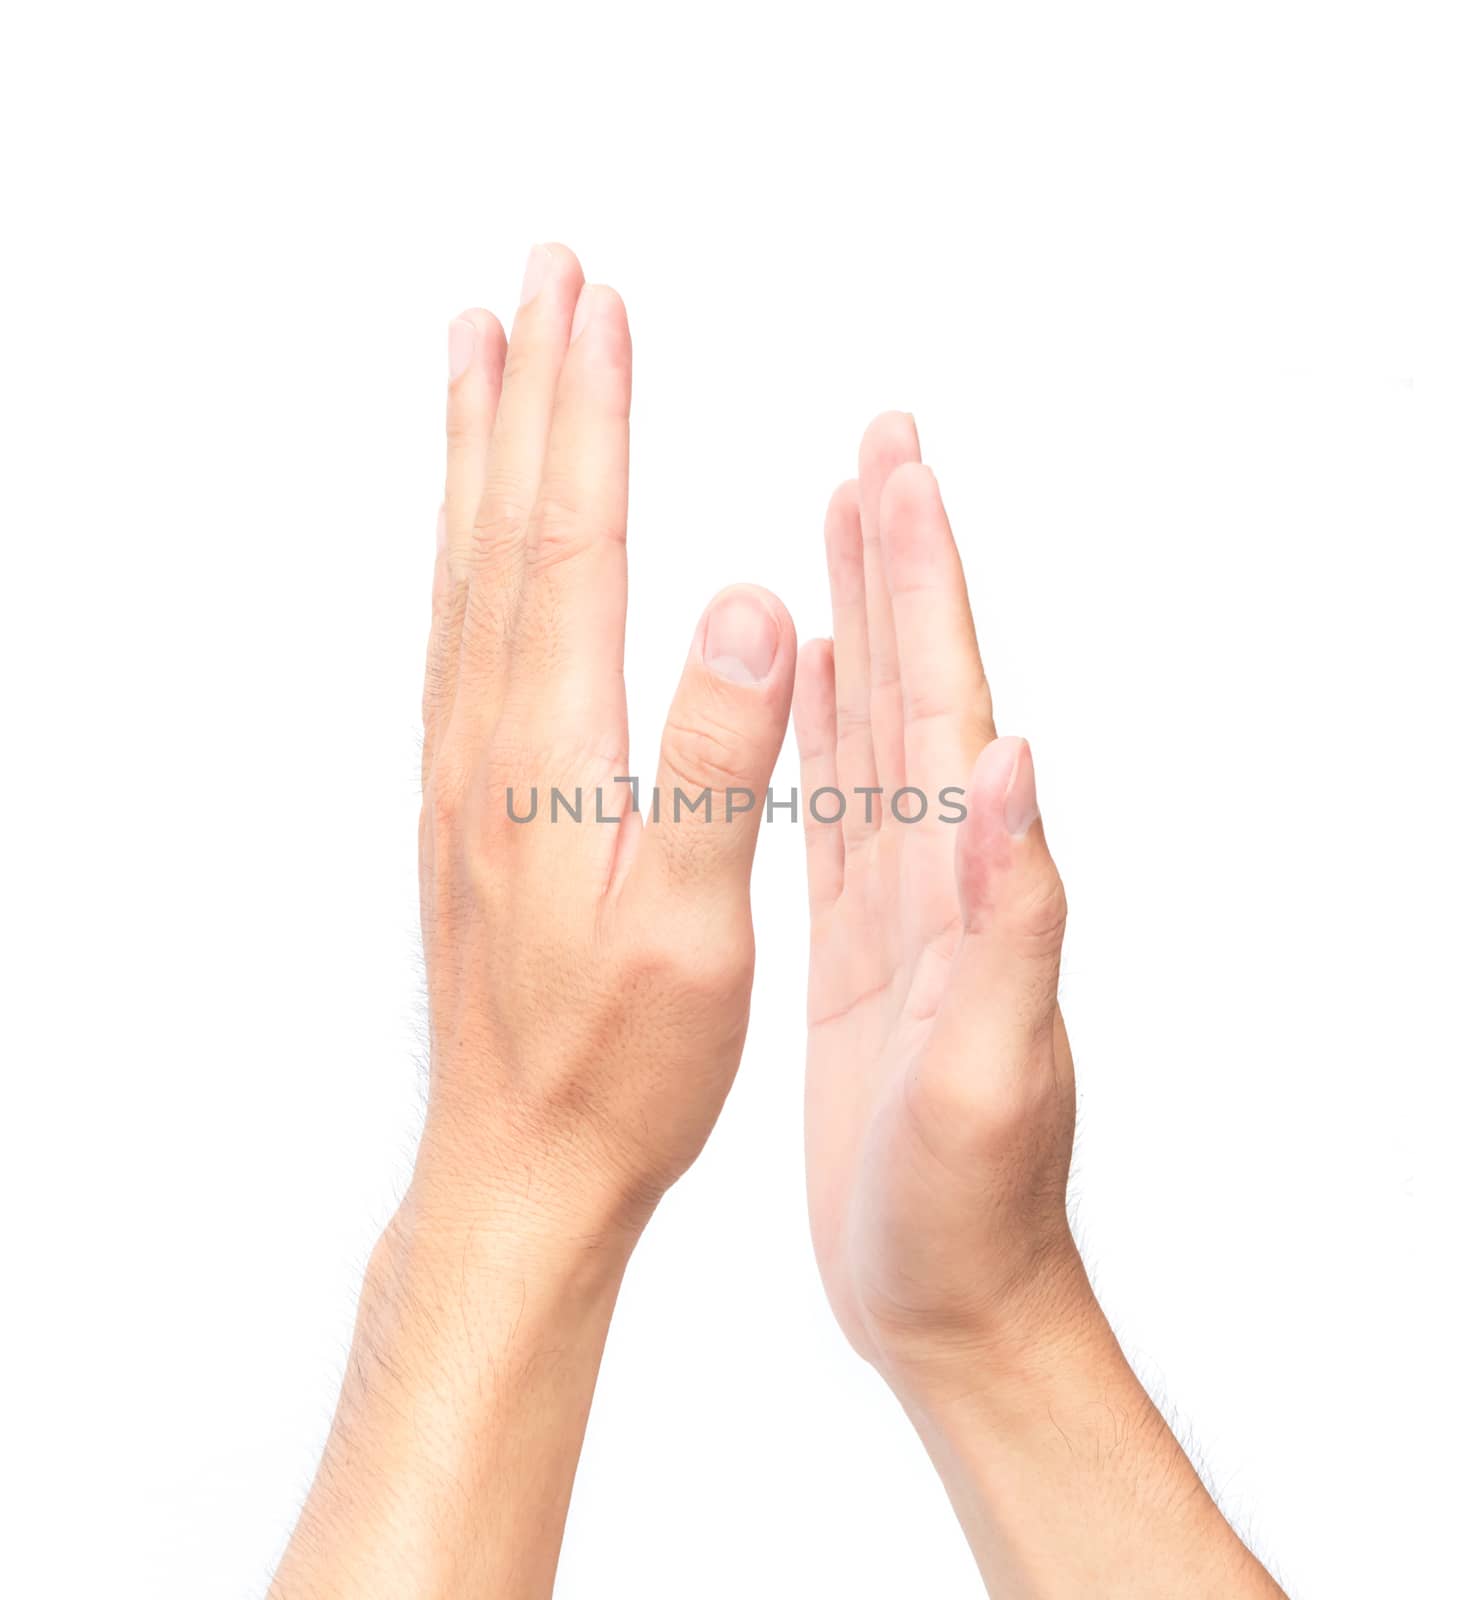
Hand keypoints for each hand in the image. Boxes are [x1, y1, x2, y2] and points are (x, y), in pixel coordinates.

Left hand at [420, 245, 794, 1244]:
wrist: (519, 1159)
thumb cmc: (621, 1062)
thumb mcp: (694, 928)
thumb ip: (719, 762)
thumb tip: (746, 607)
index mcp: (548, 754)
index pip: (572, 543)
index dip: (591, 417)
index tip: (600, 307)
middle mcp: (486, 740)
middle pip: (505, 528)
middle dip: (529, 393)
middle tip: (537, 280)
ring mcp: (462, 768)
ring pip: (466, 572)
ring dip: (479, 455)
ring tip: (482, 358)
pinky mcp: (463, 801)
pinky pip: (455, 635)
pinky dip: (464, 548)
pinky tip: (473, 529)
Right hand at [795, 414, 1081, 1382]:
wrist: (953, 1296)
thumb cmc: (969, 1205)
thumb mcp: (991, 1074)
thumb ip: (1013, 921)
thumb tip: (1020, 763)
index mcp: (966, 884)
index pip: (945, 698)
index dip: (923, 579)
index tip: (896, 468)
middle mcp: (943, 871)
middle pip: (916, 682)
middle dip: (898, 559)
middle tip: (876, 449)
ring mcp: (903, 902)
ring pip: (875, 729)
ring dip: (863, 621)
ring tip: (839, 524)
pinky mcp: (860, 944)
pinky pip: (839, 805)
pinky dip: (826, 727)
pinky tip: (808, 680)